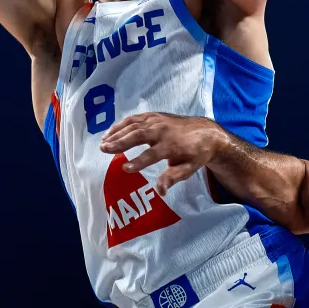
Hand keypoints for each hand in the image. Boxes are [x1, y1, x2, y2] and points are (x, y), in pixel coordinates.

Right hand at [100, 112, 227, 194]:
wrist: (205, 132)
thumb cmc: (195, 154)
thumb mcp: (188, 169)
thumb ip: (173, 177)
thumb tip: (160, 191)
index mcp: (172, 145)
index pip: (152, 154)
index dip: (139, 162)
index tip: (125, 169)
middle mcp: (163, 130)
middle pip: (139, 135)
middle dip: (120, 142)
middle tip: (104, 150)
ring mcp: (157, 121)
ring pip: (134, 125)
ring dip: (117, 133)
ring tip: (103, 143)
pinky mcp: (153, 116)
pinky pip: (134, 119)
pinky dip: (121, 124)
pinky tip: (110, 133)